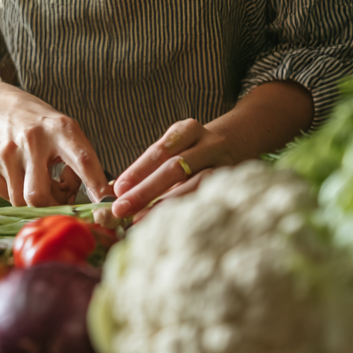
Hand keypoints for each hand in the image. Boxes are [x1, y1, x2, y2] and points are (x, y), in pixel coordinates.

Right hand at [0, 97, 111, 207]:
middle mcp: (31, 139)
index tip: (107, 205)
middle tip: (61, 199)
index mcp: (60, 129)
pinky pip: (6, 198)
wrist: (4, 110)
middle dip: (52, 207)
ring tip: (43, 183)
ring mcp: (6, 152)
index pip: (82, 160)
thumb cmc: (46, 130)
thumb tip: (94, 203)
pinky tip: (23, 178)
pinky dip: (18, 195)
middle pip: (38, 195)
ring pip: (21, 200)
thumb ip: (83, 166)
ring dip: (36, 202)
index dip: (95, 185)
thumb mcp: (70, 135)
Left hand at [110, 118, 234, 218]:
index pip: (161, 150)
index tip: (119, 189)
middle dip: (146, 190)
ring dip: (165, 205)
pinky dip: (186, 211)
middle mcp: (210, 143)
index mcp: (189, 129)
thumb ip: (150, 167)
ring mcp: (225, 164)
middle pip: (176, 168)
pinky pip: (208, 199)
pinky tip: (169, 223)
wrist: (233, 147)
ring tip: (140, 220)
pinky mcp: (234, 184)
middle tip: (121, 208)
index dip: (138, 170)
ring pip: (195, 185)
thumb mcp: (174, 147)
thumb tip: (119, 192)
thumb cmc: (191, 152)